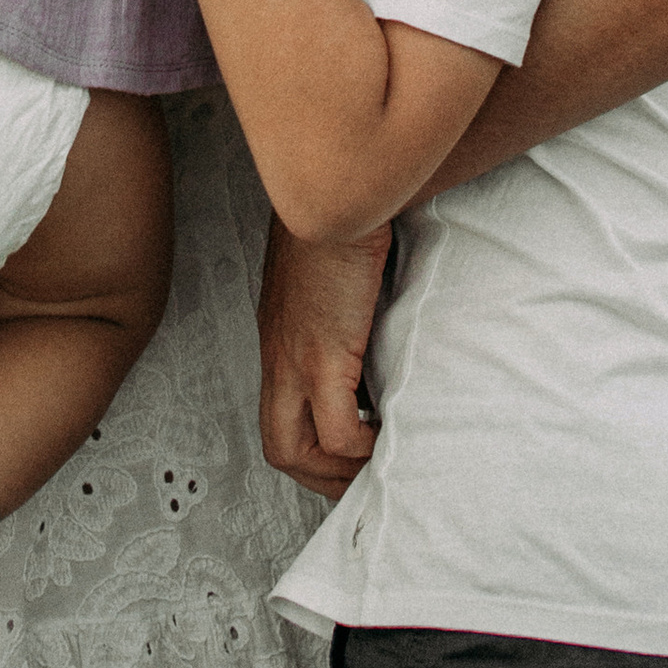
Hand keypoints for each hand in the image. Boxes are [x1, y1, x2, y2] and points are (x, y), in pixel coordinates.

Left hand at [258, 221, 386, 500]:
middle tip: (365, 477)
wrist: (339, 190)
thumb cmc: (343, 224)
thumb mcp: (331, 276)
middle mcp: (281, 355)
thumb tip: (370, 332)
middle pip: (279, 447)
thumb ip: (339, 308)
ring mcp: (297, 356)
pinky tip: (387, 430)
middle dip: (322, 476)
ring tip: (379, 460)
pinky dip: (360, 444)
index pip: (279, 418)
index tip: (353, 456)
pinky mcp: (323, 350)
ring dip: (339, 469)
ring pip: (294, 448)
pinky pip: (336, 428)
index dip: (314, 451)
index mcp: (282, 339)